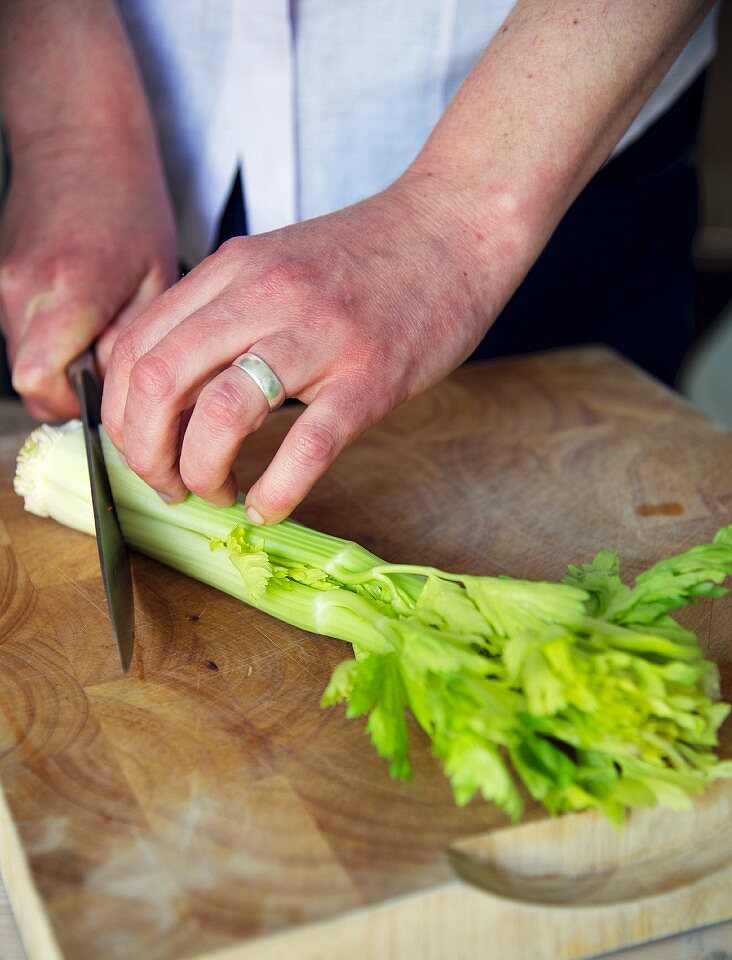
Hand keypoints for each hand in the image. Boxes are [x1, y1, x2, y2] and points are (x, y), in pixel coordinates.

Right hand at [0, 130, 176, 420]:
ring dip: (61, 360)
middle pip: (29, 379)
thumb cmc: (127, 200)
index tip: (106, 394)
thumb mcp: (155, 277)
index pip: (40, 382)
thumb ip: (136, 339)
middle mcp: (24, 290)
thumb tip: (124, 388)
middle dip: (70, 388)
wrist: (78, 139)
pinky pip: (21, 330)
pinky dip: (50, 335)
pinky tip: (81, 308)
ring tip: (99, 327)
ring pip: (23, 357)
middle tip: (112, 366)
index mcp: (69, 291)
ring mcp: (3, 283)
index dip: (72, 403)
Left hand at [102, 175, 513, 522]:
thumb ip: (220, 313)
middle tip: (169, 484)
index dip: (121, 417)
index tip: (142, 449)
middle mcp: (262, 296)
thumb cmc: (368, 258)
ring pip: (220, 414)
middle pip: (158, 382)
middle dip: (146, 453)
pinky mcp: (370, 377)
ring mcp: (318, 336)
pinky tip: (269, 506)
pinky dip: (276, 490)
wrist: (455, 226)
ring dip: (200, 472)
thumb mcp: (275, 264)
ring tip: (215, 493)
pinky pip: (307, 446)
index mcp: (231, 271)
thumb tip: (167, 387)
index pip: (134, 349)